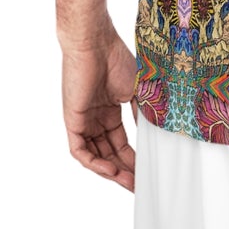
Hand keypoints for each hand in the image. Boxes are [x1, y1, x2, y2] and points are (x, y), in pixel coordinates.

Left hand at [60, 25, 137, 190]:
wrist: (95, 42)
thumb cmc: (116, 58)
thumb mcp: (136, 90)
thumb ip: (142, 113)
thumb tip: (156, 136)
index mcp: (109, 110)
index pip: (120, 143)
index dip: (133, 159)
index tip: (147, 173)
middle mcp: (95, 118)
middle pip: (109, 153)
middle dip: (124, 171)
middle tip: (139, 186)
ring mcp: (83, 121)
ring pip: (95, 156)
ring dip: (111, 171)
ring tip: (129, 183)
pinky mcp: (72, 121)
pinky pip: (80, 151)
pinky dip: (94, 163)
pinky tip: (111, 170)